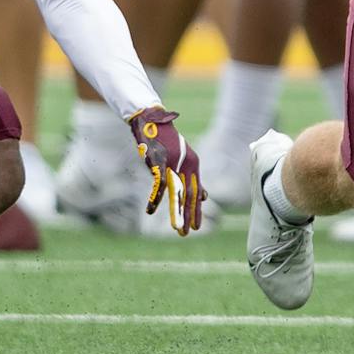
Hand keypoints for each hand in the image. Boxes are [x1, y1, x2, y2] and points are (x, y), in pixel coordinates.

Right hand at [128, 106, 203, 234]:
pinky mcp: (158, 161)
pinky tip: (150, 210)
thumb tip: (203, 197)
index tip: (197, 226)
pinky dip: (154, 198)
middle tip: (189, 232)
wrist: (153, 120)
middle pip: (189, 194)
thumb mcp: (184, 158)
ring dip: (176, 211)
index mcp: (193, 164)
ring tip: (177, 228)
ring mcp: (173, 163)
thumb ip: (192, 178)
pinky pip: (158, 184)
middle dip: (189, 215)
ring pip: (176, 192)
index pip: (197, 191)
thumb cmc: (167, 141)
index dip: (196, 210)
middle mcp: (186, 164)